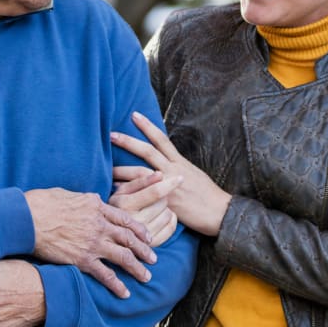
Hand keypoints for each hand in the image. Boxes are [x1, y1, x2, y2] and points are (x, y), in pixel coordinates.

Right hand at [24, 188, 156, 298]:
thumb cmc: (43, 203)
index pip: (125, 218)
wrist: (28, 218)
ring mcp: (93, 243)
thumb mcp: (70, 194)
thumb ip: (86, 200)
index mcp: (97, 206)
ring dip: (137, 268)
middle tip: (153, 258)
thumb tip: (93, 200)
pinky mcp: (82, 260)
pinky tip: (125, 293)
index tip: (148, 236)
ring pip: (123, 257)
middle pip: (129, 238)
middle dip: (144, 249)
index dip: (139, 229)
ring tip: (146, 277)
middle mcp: (100, 224)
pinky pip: (105, 275)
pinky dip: (117, 285)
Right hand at [110, 168, 180, 246]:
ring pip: (168, 214)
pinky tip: (160, 217)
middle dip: (161, 197)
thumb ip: (140, 181)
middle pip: (163, 202)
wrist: (106, 233)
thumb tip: (160, 174)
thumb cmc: (114, 207)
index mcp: (125, 205)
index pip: (154, 192)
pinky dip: (170, 220)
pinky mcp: (151, 246)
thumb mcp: (121, 191)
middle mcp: (135, 222)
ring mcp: (144, 236)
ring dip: (164, 208)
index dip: (169, 184)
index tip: (180, 177)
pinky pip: (171, 228)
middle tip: (151, 199)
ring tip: (152, 209)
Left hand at [111, 111, 231, 236]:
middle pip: (148, 151)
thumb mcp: (193, 174)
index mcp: (180, 162)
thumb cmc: (207, 195)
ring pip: (142, 172)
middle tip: (111, 134)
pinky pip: (145, 194)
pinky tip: (117, 190)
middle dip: (128, 142)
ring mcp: (169, 185)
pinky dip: (131, 191)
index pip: (161, 139)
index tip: (134, 115)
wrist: (220, 212)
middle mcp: (174, 170)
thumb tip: (164, 163)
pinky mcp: (166, 201)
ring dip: (123, 169)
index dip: (147, 126)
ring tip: (107, 167)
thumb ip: (177, 168)